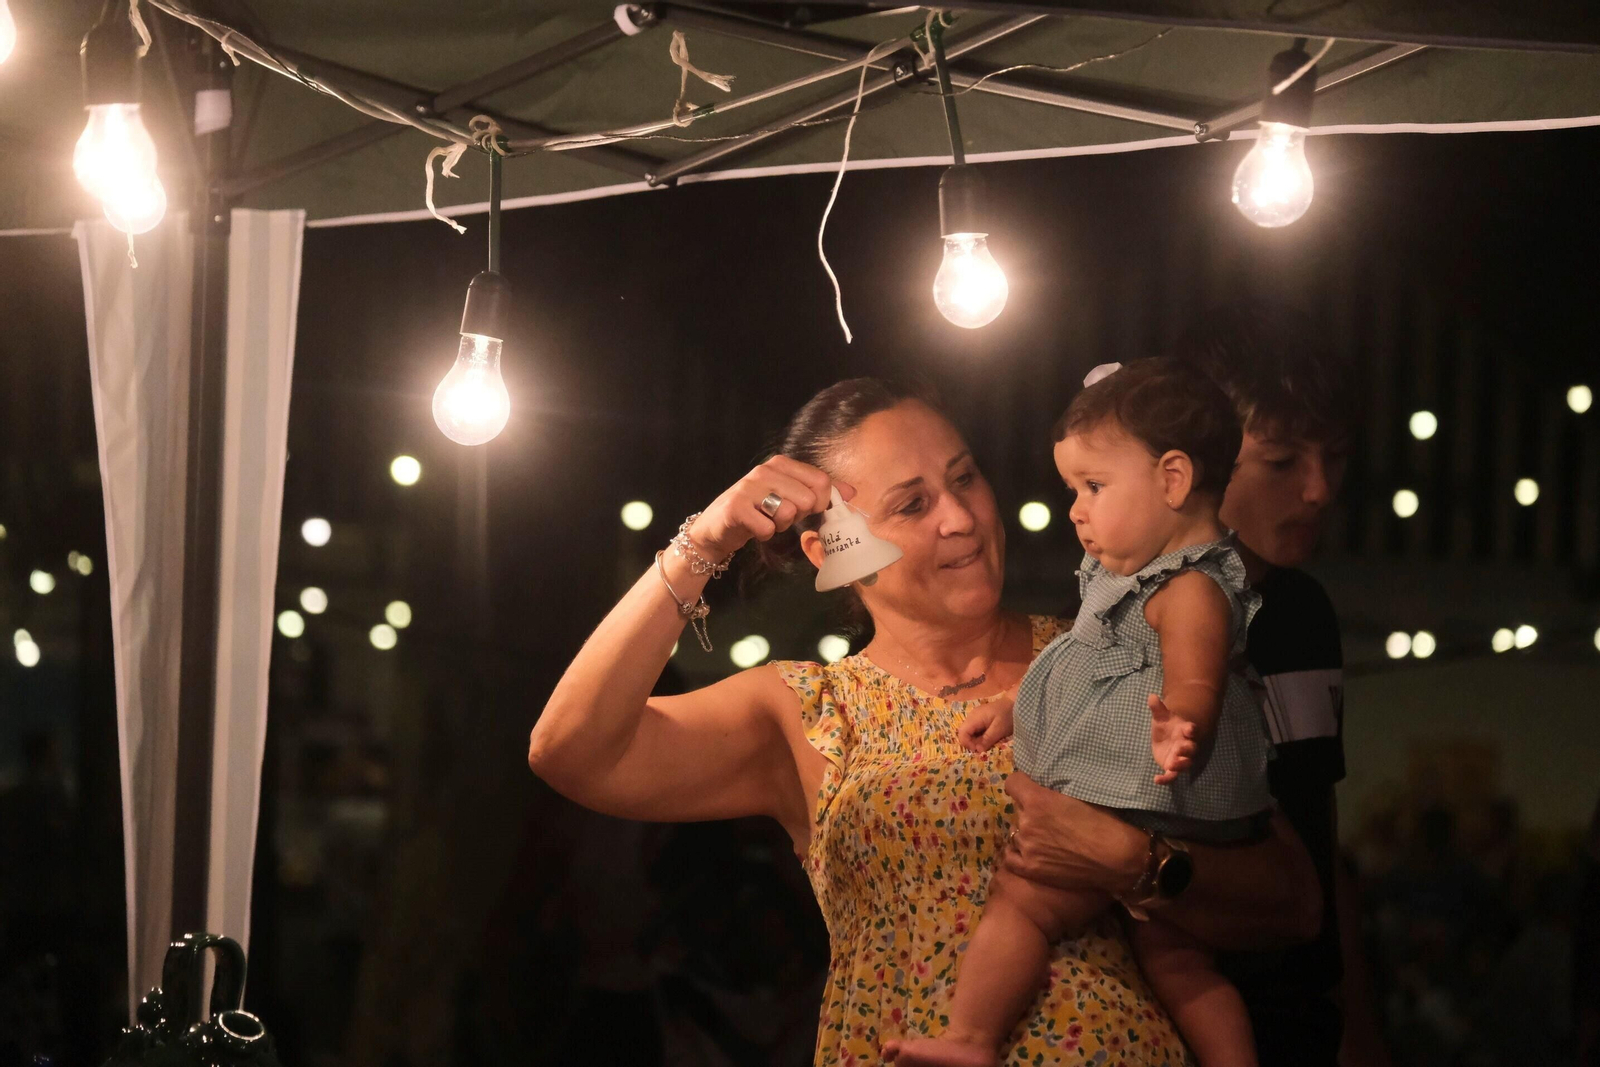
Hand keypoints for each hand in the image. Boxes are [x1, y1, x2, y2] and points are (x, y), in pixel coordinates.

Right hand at [686, 456, 851, 558]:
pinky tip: (754, 528)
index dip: (821, 501)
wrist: (718, 525)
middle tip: (780, 515)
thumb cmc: (759, 509)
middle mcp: (765, 470)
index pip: (821, 481)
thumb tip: (852, 492)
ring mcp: (749, 488)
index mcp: (781, 463)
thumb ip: (820, 492)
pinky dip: (764, 535)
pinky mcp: (736, 508)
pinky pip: (768, 528)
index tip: (808, 509)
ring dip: (780, 525)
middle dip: (798, 515)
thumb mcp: (790, 496)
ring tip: (766, 520)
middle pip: (807, 499)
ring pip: (788, 512)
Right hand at [957, 685, 1015, 751]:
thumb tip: (977, 750)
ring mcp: (976, 717)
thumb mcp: (999, 729)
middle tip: (984, 749)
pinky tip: (988, 738)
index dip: (967, 743)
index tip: (978, 750)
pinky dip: (980, 737)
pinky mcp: (980, 719)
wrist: (1015, 702)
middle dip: (971, 743)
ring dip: (976, 741)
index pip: (962, 733)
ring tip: (987, 744)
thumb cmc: (1007, 715)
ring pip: (969, 732)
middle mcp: (972, 717)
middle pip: (964, 733)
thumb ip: (987, 739)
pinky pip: (975, 730)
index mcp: (974, 718)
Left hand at [1003, 773, 1145, 893]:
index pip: (1013, 782)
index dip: (1021, 784)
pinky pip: (1010, 857)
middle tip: (1048, 816)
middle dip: (1029, 809)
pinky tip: (1028, 851)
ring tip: (1046, 837)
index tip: (1030, 787)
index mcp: (1037, 799)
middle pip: (1017, 809)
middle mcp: (1026, 821)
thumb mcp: (1079, 794)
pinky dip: (1017, 852)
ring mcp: (1026, 847)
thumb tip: (1044, 785)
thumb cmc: (1106, 822)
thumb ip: (1055, 790)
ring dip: (1027, 831)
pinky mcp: (1030, 869)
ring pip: (1016, 832)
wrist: (1118, 858)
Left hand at [1148, 693, 1196, 784]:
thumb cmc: (1166, 725)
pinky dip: (1165, 779)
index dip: (1191, 729)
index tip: (1190, 728)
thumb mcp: (1160, 716)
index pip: (1191, 729)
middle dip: (1186, 749)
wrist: (1166, 737)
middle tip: (1179, 748)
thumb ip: (1157, 708)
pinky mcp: (1172, 767)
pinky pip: (1171, 776)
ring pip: (1185, 764)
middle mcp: (1186, 745)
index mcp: (1185, 730)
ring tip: (1171, 765)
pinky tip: (1156, 779)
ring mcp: (1180, 757)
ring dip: (1180, 765)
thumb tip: (1151, 696)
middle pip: (1191, 749)